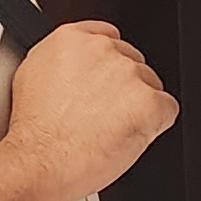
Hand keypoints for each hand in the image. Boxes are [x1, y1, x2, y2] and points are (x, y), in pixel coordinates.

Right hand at [0, 23, 175, 200]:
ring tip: (108, 131)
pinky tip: (126, 138)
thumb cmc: (34, 133)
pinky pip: (167, 110)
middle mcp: (102, 49)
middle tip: (102, 116)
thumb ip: (64, 63)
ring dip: (138, 108)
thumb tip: (77, 70)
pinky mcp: (149, 101)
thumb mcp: (33, 78)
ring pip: (150, 86)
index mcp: (71, 39)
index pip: (108, 38)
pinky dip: (154, 126)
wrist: (39, 161)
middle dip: (124, 89)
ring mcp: (128, 73)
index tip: (104, 84)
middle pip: (132, 63)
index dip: (108, 67)